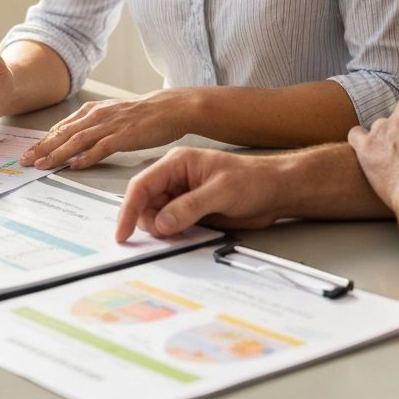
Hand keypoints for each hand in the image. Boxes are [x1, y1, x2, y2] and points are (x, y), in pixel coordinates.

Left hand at [20, 90, 197, 170]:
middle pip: (63, 133)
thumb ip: (95, 125)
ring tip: (41, 165)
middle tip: (25, 160)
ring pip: (76, 141)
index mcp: (94, 110)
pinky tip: (74, 166)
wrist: (170, 108)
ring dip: (57, 153)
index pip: (62, 126)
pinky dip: (85, 158)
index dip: (44, 140)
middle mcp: (97, 115)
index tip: (29, 151)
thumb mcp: (114, 114)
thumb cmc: (144, 114)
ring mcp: (109, 125)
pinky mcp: (123, 135)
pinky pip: (100, 148)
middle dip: (42, 147)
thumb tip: (78, 142)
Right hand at [115, 147, 294, 241]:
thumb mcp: (221, 192)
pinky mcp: (191, 211)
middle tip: (167, 235)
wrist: (276, 191)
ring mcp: (182, 196)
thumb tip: (161, 223)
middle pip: (145, 203)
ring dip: (163, 230)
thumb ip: (189, 207)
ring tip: (184, 232)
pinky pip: (171, 225)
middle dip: (149, 222)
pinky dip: (173, 234)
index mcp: (177, 163)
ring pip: (156, 217)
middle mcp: (175, 178)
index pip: (142, 185)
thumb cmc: (253, 179)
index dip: (129, 209)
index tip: (123, 232)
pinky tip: (187, 235)